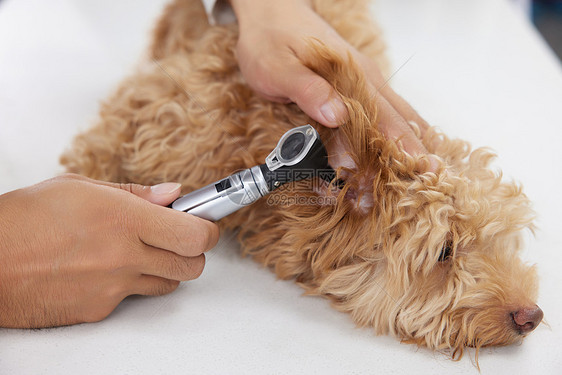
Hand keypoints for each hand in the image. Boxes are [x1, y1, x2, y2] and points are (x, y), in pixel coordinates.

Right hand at [0, 174, 218, 327]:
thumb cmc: (24, 219)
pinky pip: (133, 299)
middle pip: (192, 265)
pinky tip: (105, 269)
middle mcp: (124, 256)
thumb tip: (171, 193)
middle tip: (176, 237)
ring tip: (137, 251)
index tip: (205, 222)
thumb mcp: (80, 187)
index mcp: (123, 218)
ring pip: (168, 284)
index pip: (195, 234)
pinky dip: (130, 285)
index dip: (208, 229)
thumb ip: (135, 193)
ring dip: (165, 268)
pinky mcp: (99, 310)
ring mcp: (113, 287)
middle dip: (192, 251)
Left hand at [231, 0, 437, 170]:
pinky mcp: (353, 89)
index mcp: (351, 76)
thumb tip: (338, 115)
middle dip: (412, 153)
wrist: (271, 13)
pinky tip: (396, 152)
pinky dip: (390, 135)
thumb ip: (307, 90)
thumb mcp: (278, 67)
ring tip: (418, 175)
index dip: (403, 146)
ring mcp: (361, 84)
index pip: (385, 116)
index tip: (423, 170)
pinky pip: (379, 114)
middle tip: (431, 181)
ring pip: (393, 117)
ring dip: (404, 145)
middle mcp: (364, 79)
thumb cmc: (271, 40)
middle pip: (398, 120)